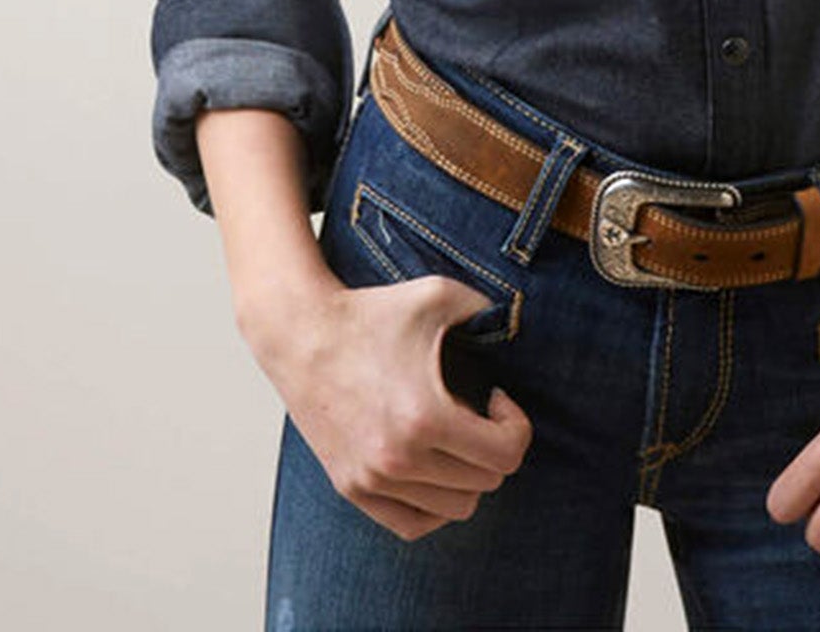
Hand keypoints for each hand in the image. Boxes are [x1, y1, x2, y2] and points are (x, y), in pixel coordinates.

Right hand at [248, 272, 533, 539]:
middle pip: (485, 483)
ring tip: (455, 436)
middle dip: (495, 446)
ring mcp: (372, 480)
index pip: (506, 455)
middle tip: (477, 413)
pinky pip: (414, 525)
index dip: (516, 425)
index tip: (495, 397)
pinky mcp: (352, 489)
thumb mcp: (440, 294)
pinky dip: (436, 504)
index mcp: (425, 417)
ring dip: (468, 475)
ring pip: (455, 508)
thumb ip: (489, 309)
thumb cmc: (372, 312)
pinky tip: (434, 465)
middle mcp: (398, 460)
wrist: (301, 333)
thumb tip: (519, 326)